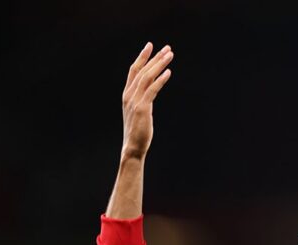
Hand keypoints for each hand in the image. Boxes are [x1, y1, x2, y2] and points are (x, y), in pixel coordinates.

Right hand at [121, 43, 173, 159]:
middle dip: (155, 58)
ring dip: (159, 64)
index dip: (142, 57)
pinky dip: (160, 79)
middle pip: (142, 70)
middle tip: (167, 48)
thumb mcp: (138, 111)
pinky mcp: (142, 108)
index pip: (134, 70)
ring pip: (147, 77)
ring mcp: (134, 101)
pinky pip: (152, 90)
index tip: (150, 45)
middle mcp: (129, 95)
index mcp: (127, 94)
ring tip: (170, 55)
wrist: (133, 147)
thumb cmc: (138, 131)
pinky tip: (169, 72)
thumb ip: (143, 99)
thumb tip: (151, 91)